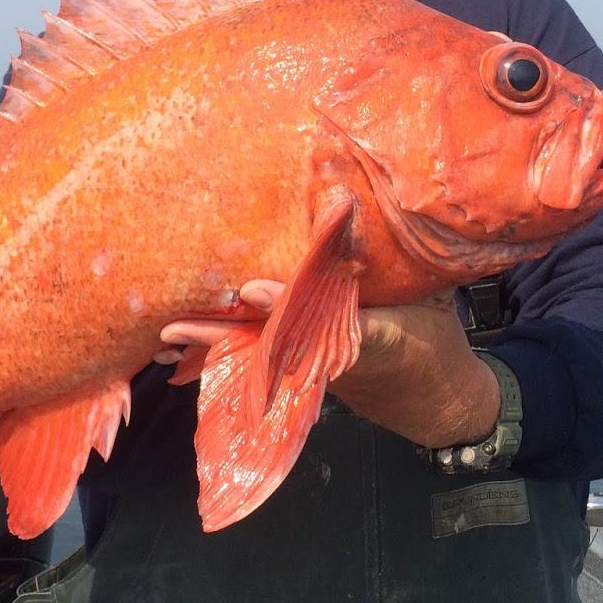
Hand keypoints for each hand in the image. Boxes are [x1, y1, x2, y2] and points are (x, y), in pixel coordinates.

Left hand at [158, 281, 499, 448]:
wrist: (436, 401)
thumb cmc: (435, 339)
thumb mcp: (432, 296)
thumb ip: (404, 257)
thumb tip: (367, 201)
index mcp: (374, 334)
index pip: (324, 319)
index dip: (286, 303)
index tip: (251, 289)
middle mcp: (332, 357)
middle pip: (270, 344)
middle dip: (222, 334)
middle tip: (174, 328)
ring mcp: (314, 369)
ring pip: (258, 354)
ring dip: (212, 345)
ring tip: (166, 336)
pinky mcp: (305, 373)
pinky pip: (262, 359)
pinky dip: (227, 352)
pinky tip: (187, 347)